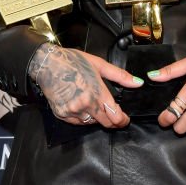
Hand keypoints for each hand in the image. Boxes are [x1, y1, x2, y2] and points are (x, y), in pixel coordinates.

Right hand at [27, 43, 142, 127]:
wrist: (47, 64)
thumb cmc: (73, 61)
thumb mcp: (100, 65)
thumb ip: (120, 76)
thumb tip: (138, 83)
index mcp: (97, 93)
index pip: (115, 117)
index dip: (123, 120)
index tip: (125, 119)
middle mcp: (85, 105)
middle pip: (106, 124)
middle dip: (114, 122)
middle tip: (117, 116)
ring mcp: (73, 111)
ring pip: (92, 123)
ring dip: (98, 118)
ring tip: (98, 107)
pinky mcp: (62, 115)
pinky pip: (78, 122)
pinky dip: (84, 117)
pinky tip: (84, 107)